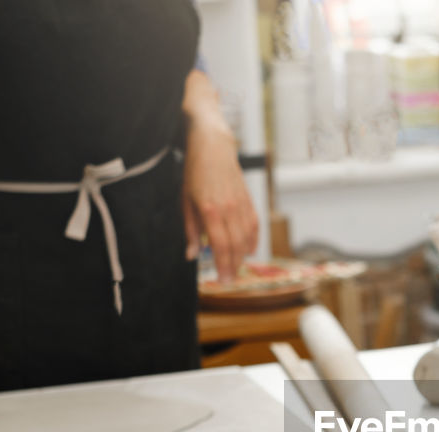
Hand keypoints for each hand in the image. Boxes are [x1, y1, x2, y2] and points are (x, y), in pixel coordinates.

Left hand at [181, 110, 257, 284]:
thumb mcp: (184, 200)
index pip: (220, 246)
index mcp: (210, 210)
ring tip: (236, 267)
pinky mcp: (248, 199)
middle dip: (233, 266)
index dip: (222, 265)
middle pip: (236, 246)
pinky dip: (253, 240)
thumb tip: (190, 255)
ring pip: (246, 238)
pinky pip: (254, 225)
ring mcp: (241, 204)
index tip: (222, 280)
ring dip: (242, 256)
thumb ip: (189, 229)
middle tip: (229, 280)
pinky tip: (249, 250)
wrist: (213, 144)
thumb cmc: (194, 171)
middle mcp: (228, 209)